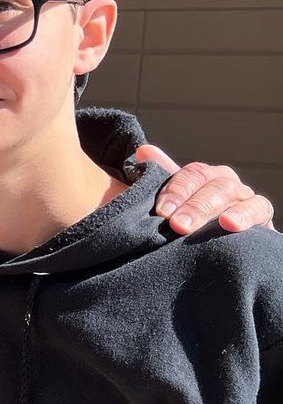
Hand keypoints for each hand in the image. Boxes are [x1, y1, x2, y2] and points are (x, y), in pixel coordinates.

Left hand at [137, 145, 274, 233]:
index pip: (192, 174)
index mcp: (204, 178)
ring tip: (196, 227)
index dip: (177, 191)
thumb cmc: (185, 224)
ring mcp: (244, 199)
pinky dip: (244, 216)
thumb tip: (144, 151)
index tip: (162, 211)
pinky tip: (229, 225)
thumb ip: (159, 180)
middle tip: (176, 225)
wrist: (211, 252)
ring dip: (213, 210)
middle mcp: (225, 184)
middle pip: (213, 184)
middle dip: (193, 205)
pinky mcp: (260, 218)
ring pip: (233, 194)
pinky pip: (258, 209)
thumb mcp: (170, 203)